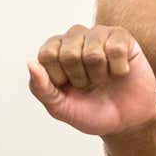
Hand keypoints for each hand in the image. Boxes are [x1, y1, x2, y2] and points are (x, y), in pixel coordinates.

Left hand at [29, 25, 155, 136]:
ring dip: (99, 75)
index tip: (66, 87)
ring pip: (93, 53)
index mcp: (54, 52)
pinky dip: (118, 70)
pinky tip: (119, 73)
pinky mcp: (121, 36)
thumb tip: (30, 63)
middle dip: (79, 79)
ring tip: (102, 79)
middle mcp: (74, 38)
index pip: (47, 55)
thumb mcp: (59, 108)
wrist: (125, 120)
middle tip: (87, 85)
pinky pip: (115, 49)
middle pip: (69, 54)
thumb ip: (41, 88)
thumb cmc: (89, 112)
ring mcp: (98, 34)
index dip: (58, 78)